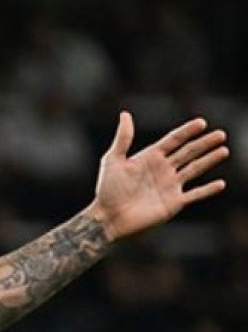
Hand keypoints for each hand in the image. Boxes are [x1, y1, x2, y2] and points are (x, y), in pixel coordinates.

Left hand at [86, 111, 228, 241]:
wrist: (108, 217)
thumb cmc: (107, 189)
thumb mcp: (113, 160)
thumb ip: (123, 138)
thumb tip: (125, 113)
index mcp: (150, 157)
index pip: (173, 140)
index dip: (187, 131)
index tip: (202, 122)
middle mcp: (163, 169)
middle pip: (188, 152)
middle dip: (204, 143)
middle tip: (221, 134)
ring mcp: (170, 186)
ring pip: (195, 169)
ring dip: (209, 160)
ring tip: (224, 150)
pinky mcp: (173, 203)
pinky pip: (195, 195)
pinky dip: (207, 190)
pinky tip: (220, 184)